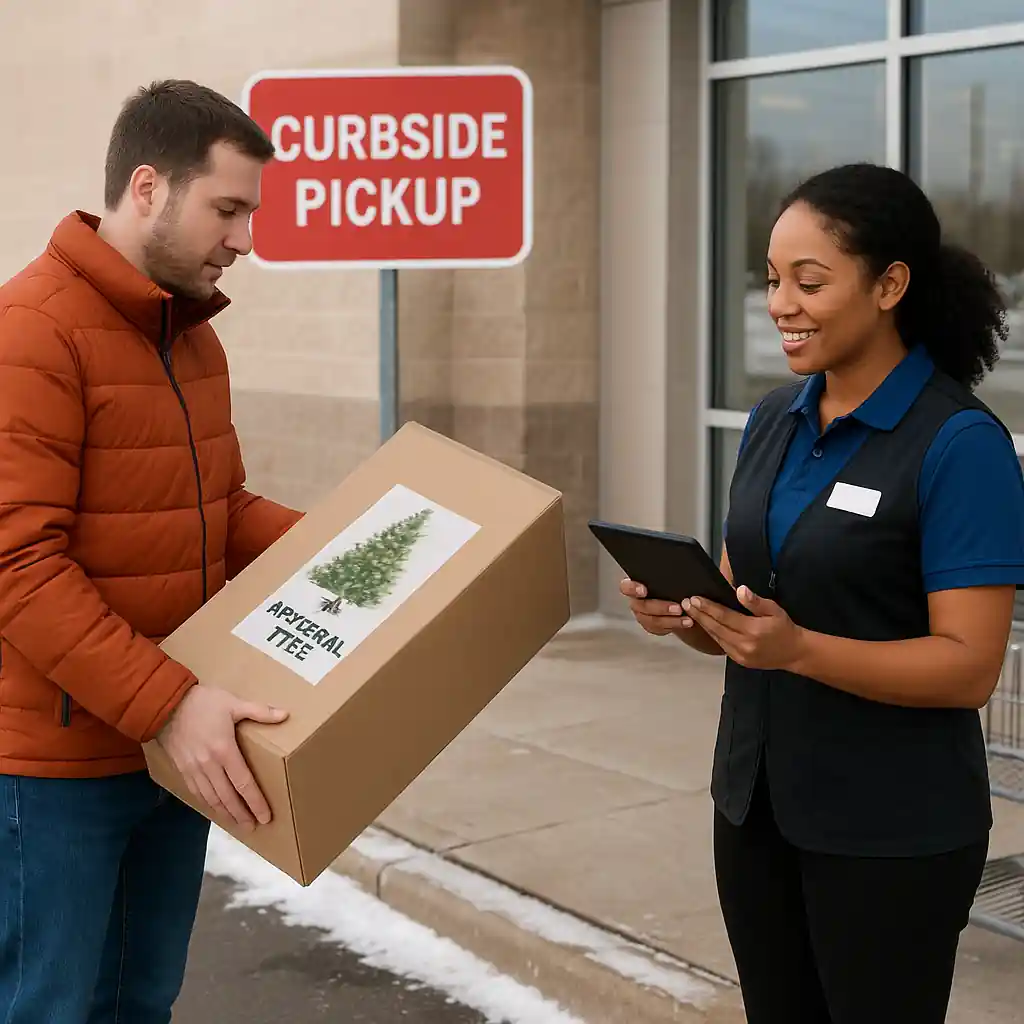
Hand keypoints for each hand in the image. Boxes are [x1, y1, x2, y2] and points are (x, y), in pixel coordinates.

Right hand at [156, 685, 287, 830]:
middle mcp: (208, 765)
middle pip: (228, 797)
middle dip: (241, 814)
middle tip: (253, 826)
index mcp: (224, 751)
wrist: (166, 704)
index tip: (265, 816)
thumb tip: (285, 715)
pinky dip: (208, 804)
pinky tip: (216, 808)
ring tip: (237, 822)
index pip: (243, 783)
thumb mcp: (234, 703)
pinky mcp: (182, 769)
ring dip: (225, 813)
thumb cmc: (202, 702)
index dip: (255, 802)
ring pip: (211, 799)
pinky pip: (197, 792)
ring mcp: (193, 769)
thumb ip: (260, 711)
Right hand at [620, 578, 688, 635]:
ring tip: (686, 619)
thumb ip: (667, 576)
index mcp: (636, 586)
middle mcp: (636, 601)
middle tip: (678, 608)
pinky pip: (660, 628)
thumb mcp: (668, 579)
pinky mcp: (651, 626)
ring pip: (652, 620)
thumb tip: (676, 569)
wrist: (679, 601)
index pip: (626, 587)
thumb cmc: (670, 586)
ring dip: (671, 620)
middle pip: (642, 606)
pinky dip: (674, 625)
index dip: (633, 589)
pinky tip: (686, 622)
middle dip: (661, 608)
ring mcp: (643, 615)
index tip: (643, 590)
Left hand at [683, 585, 804, 669]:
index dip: (708, 607)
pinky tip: (704, 625)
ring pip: (716, 637)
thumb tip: (740, 590)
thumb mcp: (774, 610)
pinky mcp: (739, 660)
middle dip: (699, 615)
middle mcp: (744, 644)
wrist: (794, 653)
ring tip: (690, 612)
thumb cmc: (784, 628)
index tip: (694, 599)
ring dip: (702, 624)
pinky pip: (721, 645)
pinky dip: (712, 634)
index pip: (724, 616)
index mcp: (752, 630)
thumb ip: (755, 602)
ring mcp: (740, 655)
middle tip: (685, 603)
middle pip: (716, 627)